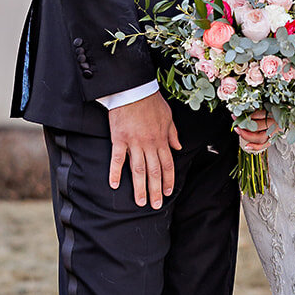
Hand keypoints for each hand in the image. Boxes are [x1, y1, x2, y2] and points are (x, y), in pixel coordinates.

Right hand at [108, 90, 180, 207]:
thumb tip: (179, 147)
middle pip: (154, 172)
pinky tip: (115, 185)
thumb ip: (173, 133)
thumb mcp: (168, 116)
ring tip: (140, 202)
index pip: (167, 165)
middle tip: (155, 205)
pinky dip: (116, 173)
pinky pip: (117, 159)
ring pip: (138, 170)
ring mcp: (134, 143)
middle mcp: (150, 144)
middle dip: (155, 190)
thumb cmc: (151, 101)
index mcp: (162, 139)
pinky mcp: (119, 139)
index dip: (168, 180)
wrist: (134, 88)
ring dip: (140, 188)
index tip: (167, 193)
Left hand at [234, 109, 275, 154]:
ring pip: (259, 137)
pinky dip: (254, 147)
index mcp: (273, 113)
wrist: (284, 119)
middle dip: (244, 125)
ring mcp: (274, 133)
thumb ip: (256, 109)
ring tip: (238, 130)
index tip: (237, 114)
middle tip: (236, 124)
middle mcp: (274, 124)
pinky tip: (246, 146)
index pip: (258, 115)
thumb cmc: (274, 112)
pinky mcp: (272, 140)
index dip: (247, 115)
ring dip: (246, 135)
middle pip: (257, 126)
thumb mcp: (266, 107)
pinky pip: (263, 145)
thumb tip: (242, 111)